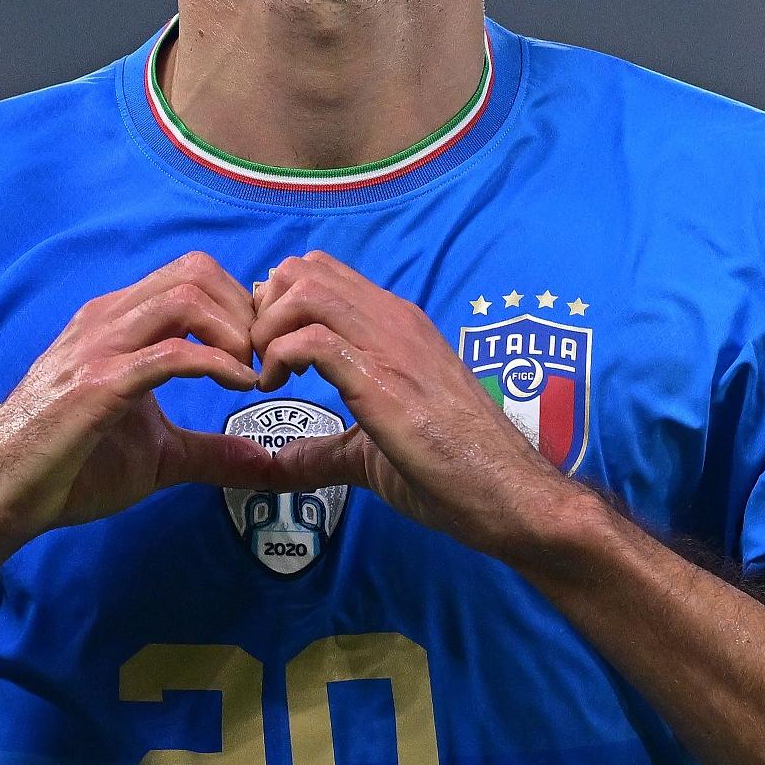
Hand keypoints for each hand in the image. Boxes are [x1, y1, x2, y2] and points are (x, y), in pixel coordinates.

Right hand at [0, 252, 278, 549]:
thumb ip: (211, 451)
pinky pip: (171, 353)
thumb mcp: (158, 457)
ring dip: (234, 331)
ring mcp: (99, 347)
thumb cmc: (70, 470)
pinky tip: (239, 386)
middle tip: (262, 359)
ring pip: (186, 297)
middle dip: (244, 310)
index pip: (192, 275)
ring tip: (250, 372)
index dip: (239, 305)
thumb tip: (266, 466)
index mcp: (117, 322)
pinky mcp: (97, 384)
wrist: (2, 496)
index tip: (262, 351)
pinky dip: (218, 364)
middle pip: (196, 271)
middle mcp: (107, 320)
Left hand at [248, 250, 584, 559]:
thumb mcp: (373, 450)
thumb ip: (326, 450)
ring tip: (266, 373)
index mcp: (396, 326)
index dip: (277, 303)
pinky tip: (276, 389)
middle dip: (264, 307)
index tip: (266, 351)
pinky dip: (278, 357)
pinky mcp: (382, 381)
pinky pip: (313, 339)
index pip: (323, 274)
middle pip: (306, 269)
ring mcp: (390, 346)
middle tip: (258, 359)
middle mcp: (394, 321)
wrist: (506, 494)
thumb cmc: (454, 472)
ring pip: (306, 291)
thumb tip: (279, 466)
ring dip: (268, 327)